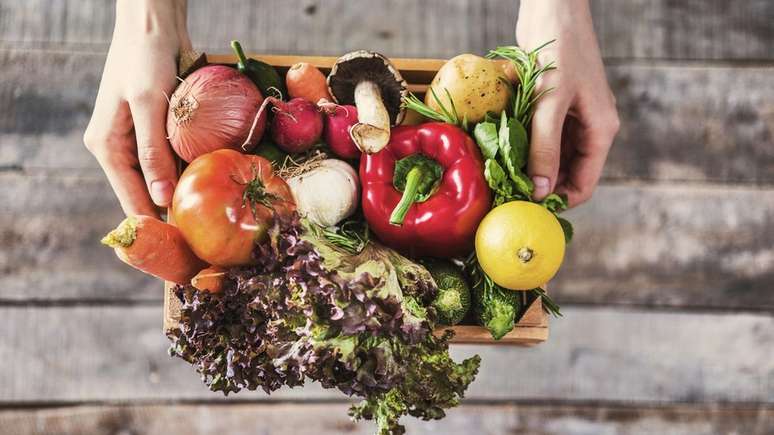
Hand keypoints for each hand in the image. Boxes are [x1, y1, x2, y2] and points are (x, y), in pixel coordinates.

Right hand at [84, 0, 190, 216]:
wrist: (153, 23)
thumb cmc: (146, 58)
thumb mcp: (150, 105)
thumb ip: (154, 152)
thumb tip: (163, 198)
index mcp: (107, 147)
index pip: (131, 199)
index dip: (155, 225)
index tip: (181, 248)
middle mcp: (118, 148)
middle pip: (145, 193)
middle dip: (172, 213)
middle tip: (202, 237)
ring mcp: (136, 140)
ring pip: (160, 178)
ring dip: (182, 193)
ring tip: (208, 218)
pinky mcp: (155, 130)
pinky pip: (171, 159)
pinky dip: (187, 170)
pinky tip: (208, 184)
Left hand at [516, 0, 619, 206]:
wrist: (552, 8)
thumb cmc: (558, 50)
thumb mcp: (550, 103)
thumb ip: (545, 147)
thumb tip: (541, 190)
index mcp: (600, 130)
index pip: (584, 184)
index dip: (558, 201)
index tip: (527, 210)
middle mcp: (588, 128)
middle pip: (566, 173)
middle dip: (540, 186)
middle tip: (507, 195)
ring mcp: (570, 118)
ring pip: (550, 157)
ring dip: (529, 166)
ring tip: (501, 177)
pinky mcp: (551, 107)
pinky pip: (539, 137)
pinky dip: (523, 146)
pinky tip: (502, 152)